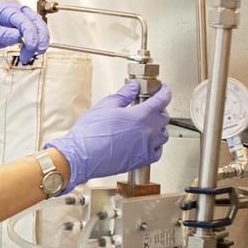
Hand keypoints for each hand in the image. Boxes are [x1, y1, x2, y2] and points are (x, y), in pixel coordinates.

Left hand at [0, 0, 49, 63]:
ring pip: (35, 29)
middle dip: (40, 36)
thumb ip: (0, 33)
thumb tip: (18, 36)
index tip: (32, 45)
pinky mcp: (15, 32)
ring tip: (30, 56)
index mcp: (5, 8)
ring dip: (37, 42)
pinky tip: (27, 54)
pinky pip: (29, 37)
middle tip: (38, 51)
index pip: (23, 18)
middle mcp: (13, 12)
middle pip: (34, 21)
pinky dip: (32, 46)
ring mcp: (15, 22)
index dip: (30, 32)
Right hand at [45, 82, 171, 187]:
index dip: (165, 92)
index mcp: (141, 115)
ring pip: (163, 135)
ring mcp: (147, 147)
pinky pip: (158, 152)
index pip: (162, 100)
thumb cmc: (90, 133)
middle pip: (164, 117)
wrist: (82, 156)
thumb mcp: (106, 106)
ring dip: (158, 127)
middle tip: (150, 106)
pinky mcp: (142, 160)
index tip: (164, 89)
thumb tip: (133, 87)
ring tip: (148, 124)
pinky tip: (146, 142)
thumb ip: (124, 95)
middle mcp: (148, 132)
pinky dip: (156, 145)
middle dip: (159, 109)